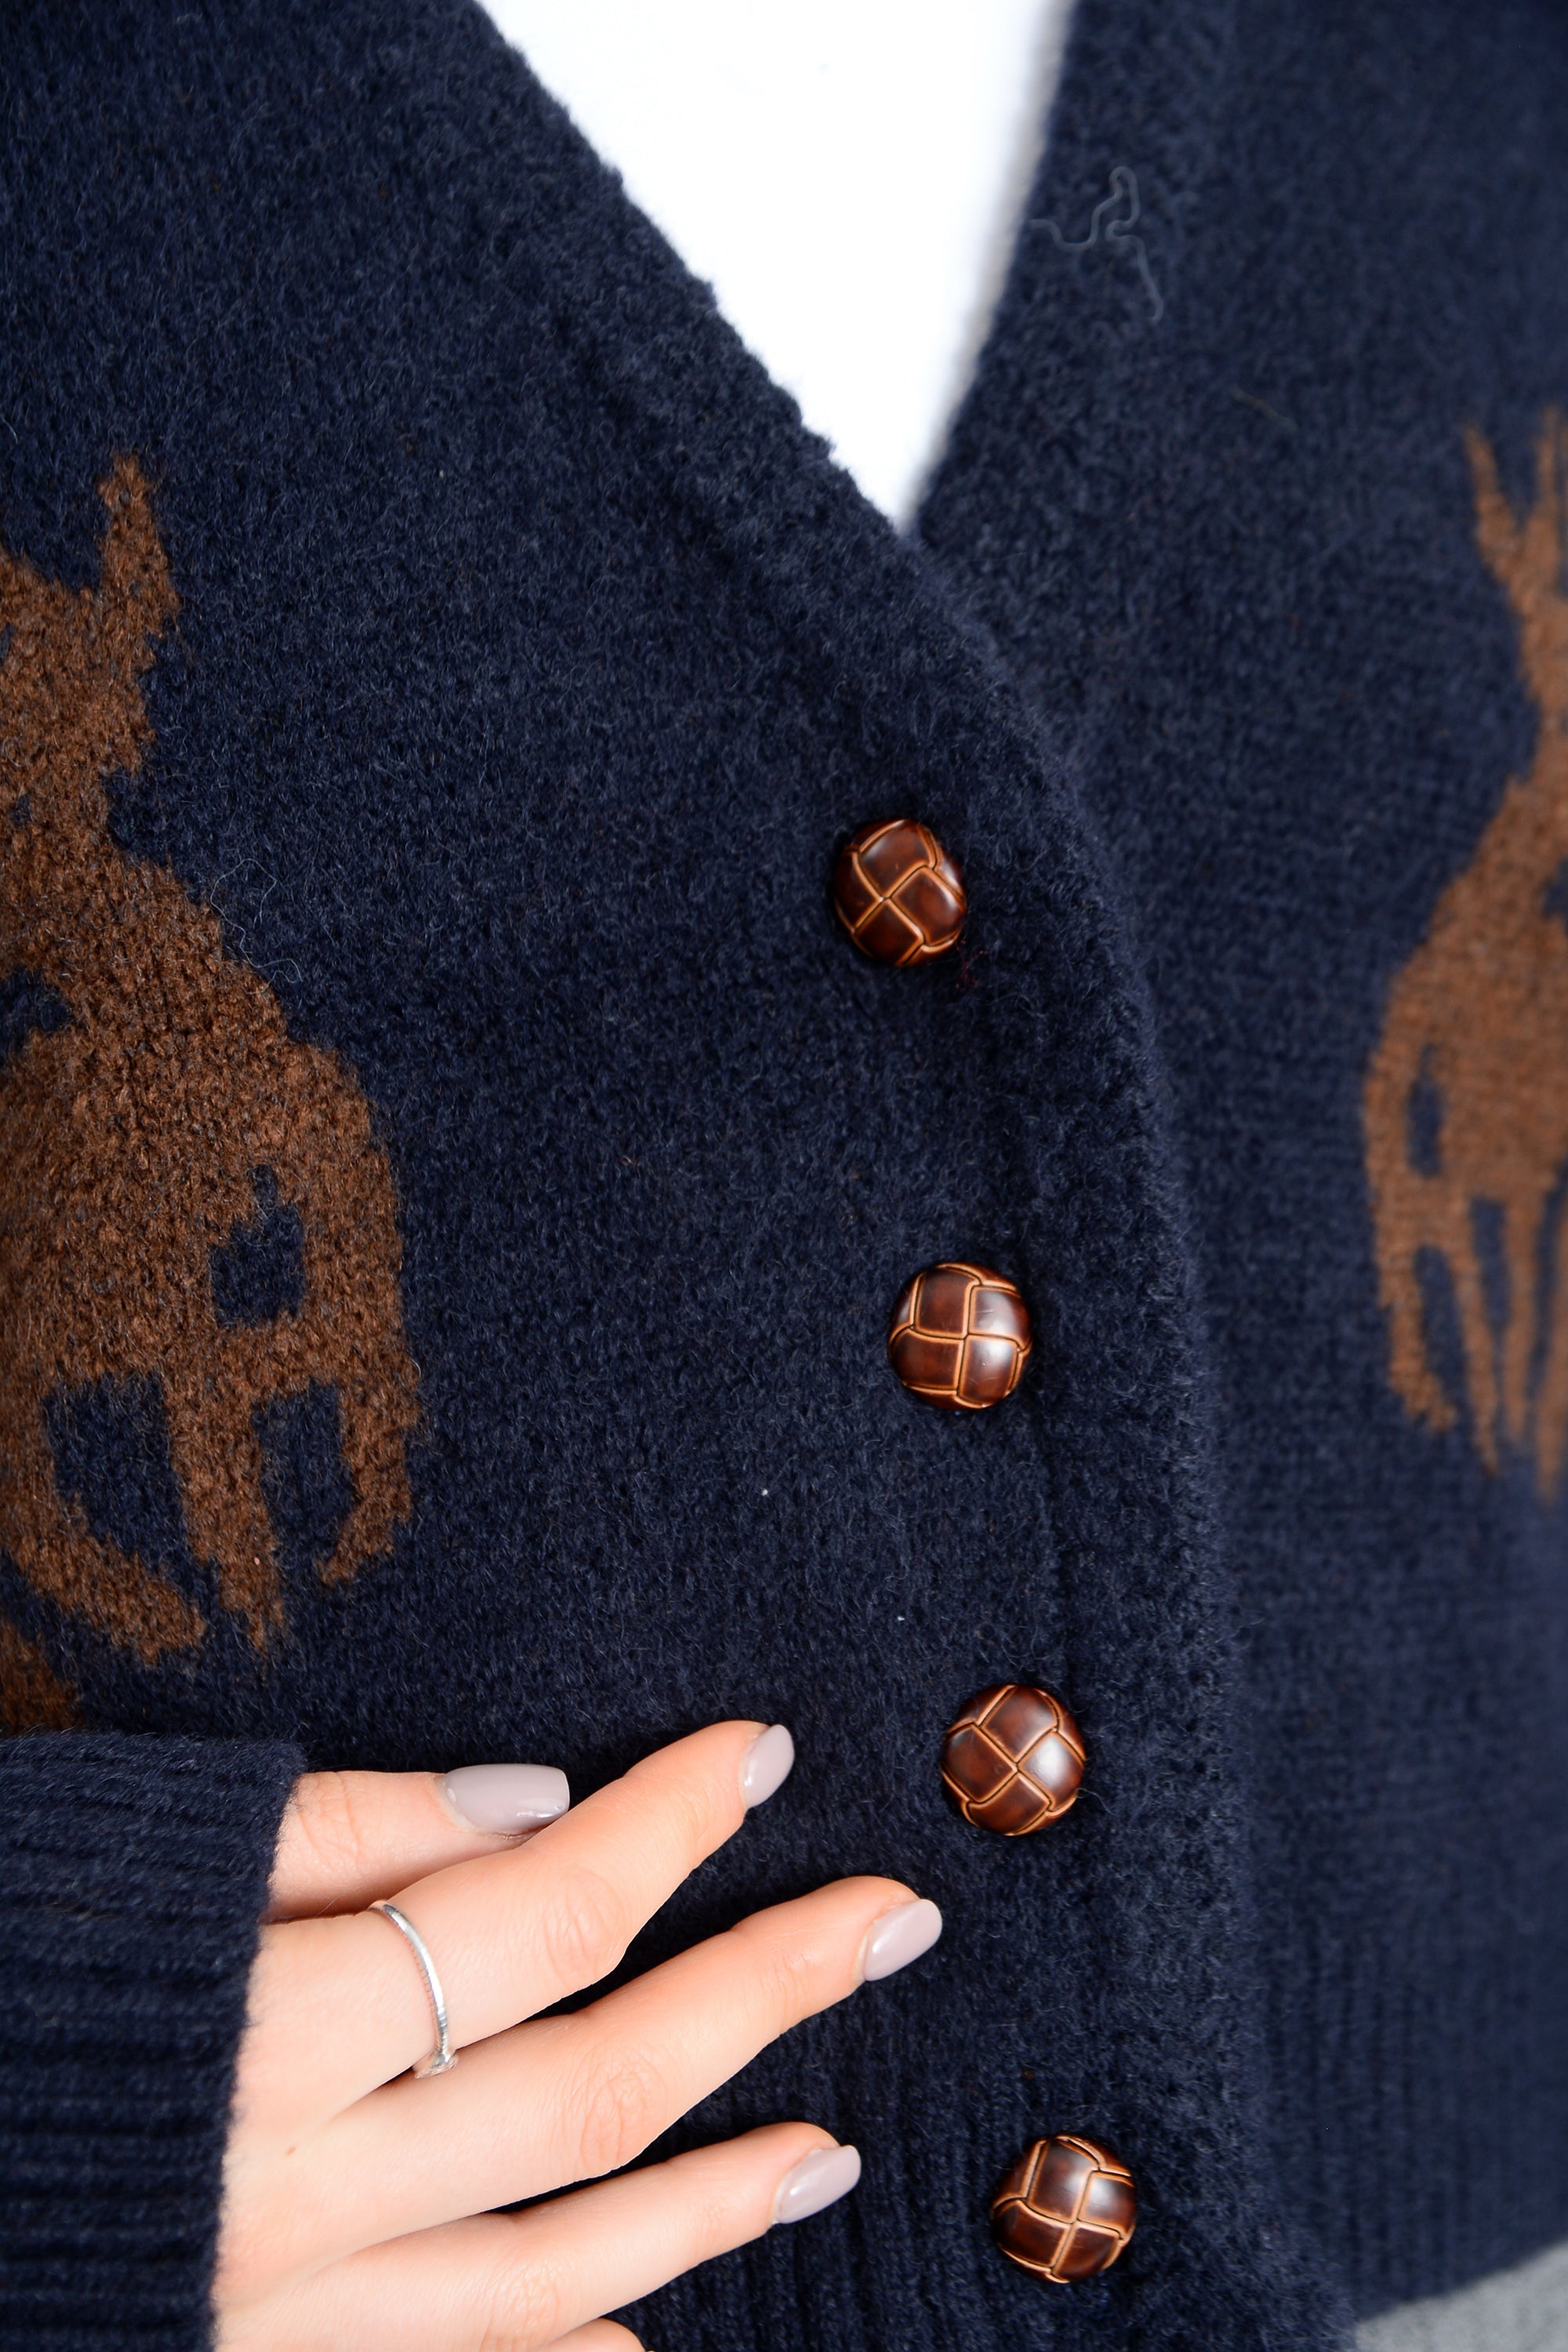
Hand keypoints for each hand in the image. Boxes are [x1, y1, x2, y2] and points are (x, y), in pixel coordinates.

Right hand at [216, 1720, 941, 2348]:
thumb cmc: (8, 1961)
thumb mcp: (154, 1853)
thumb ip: (347, 1831)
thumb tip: (541, 1806)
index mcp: (260, 2037)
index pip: (530, 1915)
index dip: (662, 1825)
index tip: (759, 1753)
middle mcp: (290, 2198)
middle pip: (585, 2090)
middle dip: (756, 1992)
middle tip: (891, 1922)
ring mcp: (279, 2315)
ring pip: (546, 2268)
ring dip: (706, 2206)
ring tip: (832, 2154)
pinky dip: (561, 2350)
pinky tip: (645, 2334)